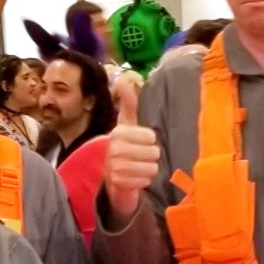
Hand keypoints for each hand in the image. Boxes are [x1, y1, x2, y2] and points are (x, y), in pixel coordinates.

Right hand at [101, 73, 159, 222]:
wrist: (110, 175)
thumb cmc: (123, 146)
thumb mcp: (126, 124)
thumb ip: (128, 103)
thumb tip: (124, 80)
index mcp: (118, 132)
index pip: (151, 137)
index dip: (151, 141)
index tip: (143, 142)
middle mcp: (114, 148)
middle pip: (153, 153)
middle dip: (151, 156)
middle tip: (141, 157)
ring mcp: (115, 166)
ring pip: (151, 168)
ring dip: (148, 169)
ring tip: (139, 167)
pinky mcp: (118, 183)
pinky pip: (145, 181)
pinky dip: (143, 181)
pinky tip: (136, 178)